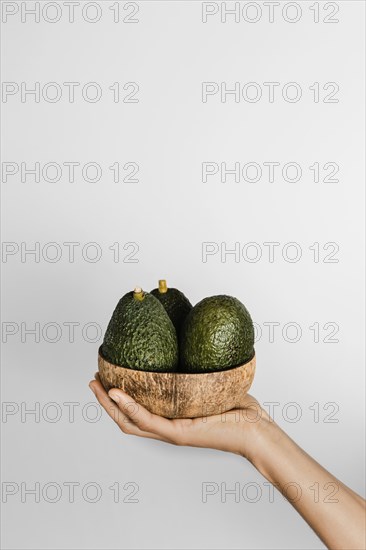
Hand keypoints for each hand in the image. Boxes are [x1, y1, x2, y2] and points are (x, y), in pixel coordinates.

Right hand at [89, 373, 267, 458]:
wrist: (258, 432)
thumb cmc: (239, 409)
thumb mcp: (211, 385)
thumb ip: (196, 370)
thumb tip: (189, 341)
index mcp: (173, 419)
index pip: (137, 411)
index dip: (118, 398)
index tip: (107, 377)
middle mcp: (168, 428)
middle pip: (126, 418)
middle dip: (106, 400)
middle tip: (92, 380)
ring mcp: (172, 433)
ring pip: (129, 421)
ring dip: (109, 404)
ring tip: (96, 384)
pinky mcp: (179, 434)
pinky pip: (147, 420)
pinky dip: (129, 407)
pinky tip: (117, 393)